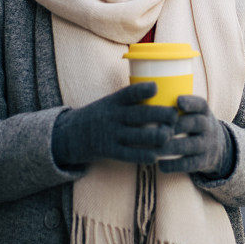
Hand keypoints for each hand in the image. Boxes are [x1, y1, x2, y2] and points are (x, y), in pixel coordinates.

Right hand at [52, 82, 177, 166]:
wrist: (70, 135)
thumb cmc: (99, 116)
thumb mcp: (109, 102)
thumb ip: (130, 100)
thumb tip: (162, 90)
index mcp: (113, 101)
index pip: (128, 93)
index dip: (142, 90)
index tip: (156, 87)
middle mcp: (112, 116)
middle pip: (138, 114)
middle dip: (159, 114)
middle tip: (175, 115)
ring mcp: (110, 134)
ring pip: (137, 135)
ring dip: (155, 136)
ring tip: (169, 135)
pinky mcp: (108, 151)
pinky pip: (128, 154)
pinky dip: (143, 155)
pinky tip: (156, 156)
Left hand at [157, 95, 233, 177]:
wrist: (218, 147)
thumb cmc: (193, 125)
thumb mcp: (194, 113)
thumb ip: (175, 108)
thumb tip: (144, 99)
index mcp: (204, 111)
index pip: (200, 104)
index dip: (190, 103)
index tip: (178, 101)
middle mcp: (208, 126)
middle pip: (195, 123)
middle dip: (176, 126)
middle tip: (158, 128)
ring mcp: (208, 144)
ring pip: (191, 144)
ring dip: (172, 147)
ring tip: (155, 149)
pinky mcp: (204, 161)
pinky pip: (190, 163)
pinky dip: (175, 165)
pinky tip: (161, 165)